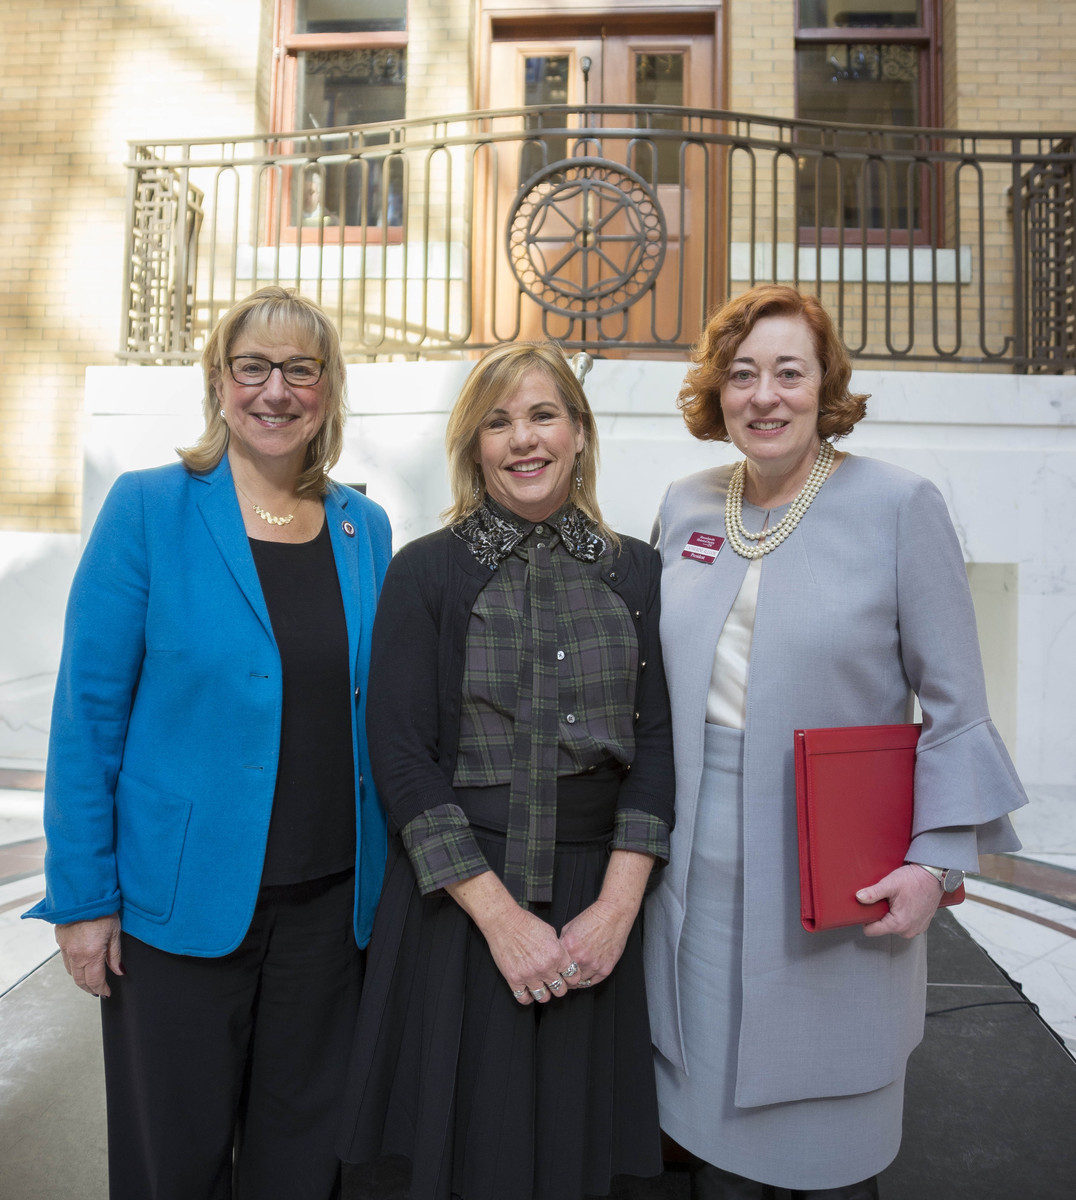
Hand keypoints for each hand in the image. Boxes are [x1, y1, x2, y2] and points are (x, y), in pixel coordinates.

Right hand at [55, 914, 122, 996]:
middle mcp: (76, 955)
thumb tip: (119, 971)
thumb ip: (115, 955)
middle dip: (90, 989)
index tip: (107, 992)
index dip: (101, 989)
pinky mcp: (60, 941)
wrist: (83, 895)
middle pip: (80, 981)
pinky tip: (80, 966)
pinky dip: (73, 967)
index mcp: (91, 954)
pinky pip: (66, 960)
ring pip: (71, 972)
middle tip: (98, 991)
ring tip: (90, 982)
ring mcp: (66, 948)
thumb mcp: (115, 932)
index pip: (95, 981)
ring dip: (80, 980)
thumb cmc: (102, 910)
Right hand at [445, 870, 573, 1004]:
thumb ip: (558, 949)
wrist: (505, 922)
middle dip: (559, 987)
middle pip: (560, 990)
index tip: (568, 978)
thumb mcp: (550, 932)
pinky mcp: (514, 979)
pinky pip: (523, 998)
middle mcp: (545, 967)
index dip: (572, 978)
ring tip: (541, 988)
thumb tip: (562, 960)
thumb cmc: (526, 923)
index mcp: (557, 955)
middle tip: (555, 983)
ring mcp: (529, 975)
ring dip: (544, 994)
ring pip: (543, 997)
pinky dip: (527, 997)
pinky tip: (527, 991)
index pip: (573, 976)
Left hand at [560, 894, 637, 988]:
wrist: (612, 915)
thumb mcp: (568, 927)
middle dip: (564, 977)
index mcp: (569, 947)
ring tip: (574, 976)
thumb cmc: (592, 918)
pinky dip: (588, 981)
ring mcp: (594, 965)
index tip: (555, 972)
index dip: (555, 970)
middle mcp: (580, 958)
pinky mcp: (605, 969)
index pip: (556, 967)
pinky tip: (585, 975)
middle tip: (563, 977)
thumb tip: (557, 954)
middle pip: (566, 978)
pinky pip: (593, 982)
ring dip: (575, 980)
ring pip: (579, 982)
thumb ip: (561, 943)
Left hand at [857, 864, 942, 938]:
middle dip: (880, 915)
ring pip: (893, 926)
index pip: (871, 931)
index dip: (865, 919)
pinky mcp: (921, 926)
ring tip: (895, 901)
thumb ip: (873, 893)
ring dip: (891, 915)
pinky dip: (901, 916)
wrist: (934, 876)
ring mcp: (916, 930)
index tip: (868, 907)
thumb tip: (858, 897)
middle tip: (885, 900)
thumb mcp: (890, 884)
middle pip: (882, 928)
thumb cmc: (913, 879)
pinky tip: (903, 903)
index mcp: (899, 924)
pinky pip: (904, 925)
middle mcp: (908, 931)